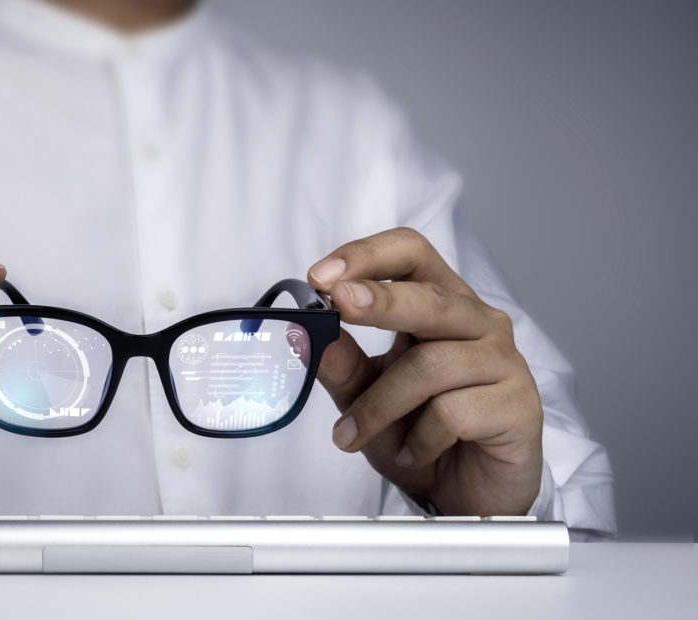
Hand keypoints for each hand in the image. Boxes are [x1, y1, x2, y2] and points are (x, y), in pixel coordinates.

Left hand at [307, 227, 542, 515]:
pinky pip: (453, 413)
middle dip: (377, 301)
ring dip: (379, 404)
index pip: (411, 254)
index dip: (367, 256)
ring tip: (353, 435)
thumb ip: (342, 366)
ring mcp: (504, 362)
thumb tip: (308, 334)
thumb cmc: (420, 432)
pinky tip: (413, 452)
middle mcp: (478, 322)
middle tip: (336, 305)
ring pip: (431, 365)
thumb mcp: (366, 397)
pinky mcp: (520, 406)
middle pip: (429, 296)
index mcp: (441, 304)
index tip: (321, 277)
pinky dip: (419, 439)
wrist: (467, 492)